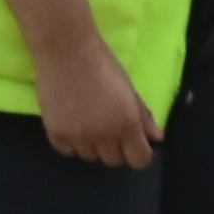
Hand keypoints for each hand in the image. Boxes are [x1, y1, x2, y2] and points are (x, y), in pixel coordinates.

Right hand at [36, 32, 159, 168]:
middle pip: (114, 161)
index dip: (139, 153)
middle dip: (117, 149)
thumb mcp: (130, 90)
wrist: (67, 53)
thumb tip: (158, 138)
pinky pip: (68, 151)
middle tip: (111, 129)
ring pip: (90, 157)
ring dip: (93, 146)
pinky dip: (72, 143)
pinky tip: (73, 123)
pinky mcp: (55, 135)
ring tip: (90, 122)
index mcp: (127, 124)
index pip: (139, 160)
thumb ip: (144, 117)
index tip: (135, 144)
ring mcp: (77, 138)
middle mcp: (103, 135)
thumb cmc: (104, 66)